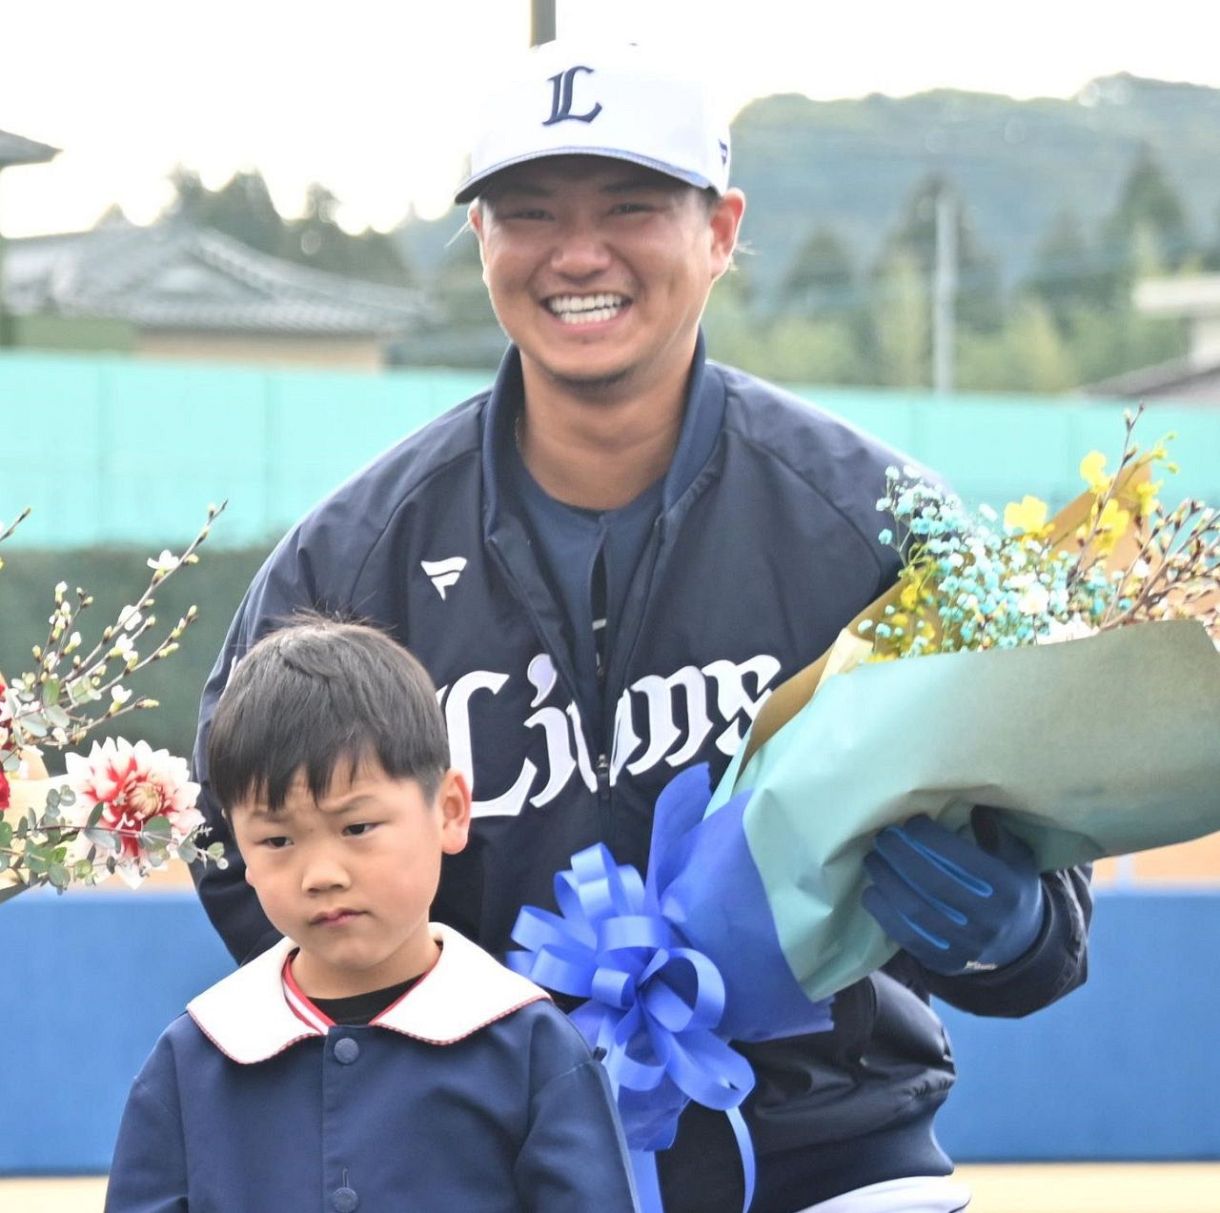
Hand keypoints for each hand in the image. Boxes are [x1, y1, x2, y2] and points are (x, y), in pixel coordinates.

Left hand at [861, 808, 1044, 975]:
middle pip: (935, 883)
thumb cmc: (1011, 891)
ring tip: (873, 859)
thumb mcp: (1016, 860)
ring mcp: (966, 945)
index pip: (964, 860)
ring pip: (917, 911)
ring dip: (888, 881)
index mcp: (1006, 889)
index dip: (933, 838)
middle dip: (902, 856)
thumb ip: (995, 833)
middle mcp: (988, 919)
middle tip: (883, 837)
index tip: (913, 821)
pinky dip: (884, 914)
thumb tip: (972, 804)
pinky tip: (872, 892)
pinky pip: (908, 938)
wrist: (1020, 948)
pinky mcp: (945, 962)